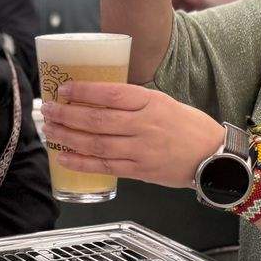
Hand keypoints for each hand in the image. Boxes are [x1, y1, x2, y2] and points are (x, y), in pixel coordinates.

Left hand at [39, 81, 223, 188]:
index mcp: (150, 102)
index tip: (63, 89)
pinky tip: (65, 158)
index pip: (111, 93)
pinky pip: (106, 167)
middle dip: (67, 115)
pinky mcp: (140, 171)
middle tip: (47, 110)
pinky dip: (82, 163)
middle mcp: (144, 125)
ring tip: (50, 132)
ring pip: (97, 144)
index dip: (84, 91)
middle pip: (98, 120)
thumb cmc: (186, 126)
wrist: (212, 157)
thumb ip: (133, 101)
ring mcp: (142, 150)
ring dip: (69, 138)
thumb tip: (96, 96)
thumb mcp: (162, 102)